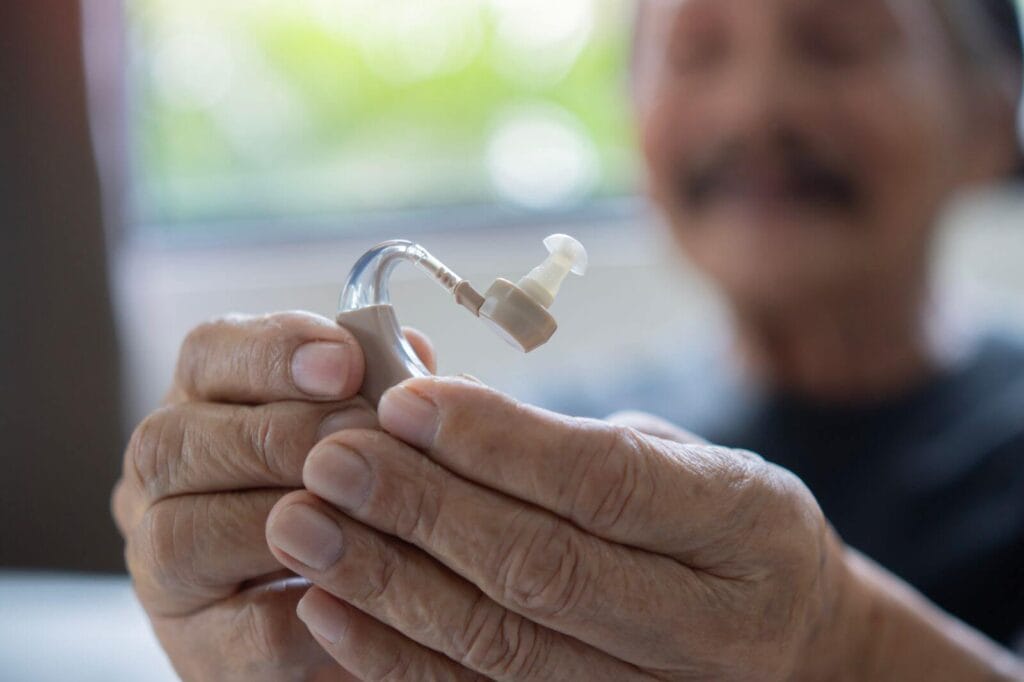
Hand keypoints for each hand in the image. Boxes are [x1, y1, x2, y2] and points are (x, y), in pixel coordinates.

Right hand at [111, 311, 433, 680]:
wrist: (357, 618)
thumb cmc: (358, 501)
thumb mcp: (371, 432)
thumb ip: (382, 390)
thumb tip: (411, 348)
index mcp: (202, 409)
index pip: (206, 355)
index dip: (271, 352)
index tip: (344, 362)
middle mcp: (160, 485)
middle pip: (174, 440)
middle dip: (279, 432)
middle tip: (362, 432)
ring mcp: (165, 572)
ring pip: (181, 535)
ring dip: (284, 514)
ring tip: (364, 505)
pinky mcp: (203, 651)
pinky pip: (246, 628)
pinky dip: (314, 602)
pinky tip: (367, 584)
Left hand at [265, 377, 859, 679]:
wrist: (795, 646)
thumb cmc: (725, 531)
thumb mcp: (682, 463)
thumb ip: (572, 444)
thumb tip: (426, 405)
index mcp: (744, 527)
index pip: (607, 484)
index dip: (498, 443)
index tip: (404, 400)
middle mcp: (710, 626)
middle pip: (544, 571)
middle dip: (423, 511)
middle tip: (330, 458)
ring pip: (503, 648)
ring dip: (390, 585)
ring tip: (304, 527)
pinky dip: (398, 661)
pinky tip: (329, 610)